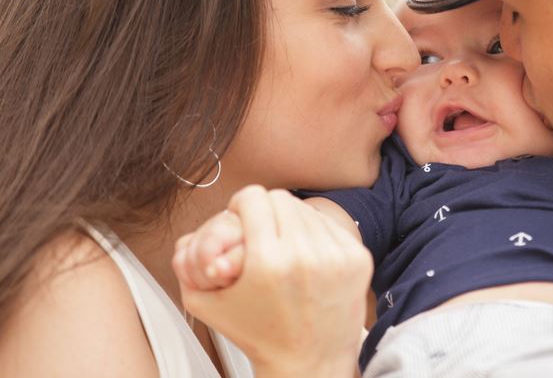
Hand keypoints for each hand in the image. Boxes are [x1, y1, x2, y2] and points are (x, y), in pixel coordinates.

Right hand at [175, 185, 371, 375]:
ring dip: (291, 222)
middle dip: (266, 211)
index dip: (242, 204)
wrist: (310, 362)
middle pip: (281, 199)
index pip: (253, 197)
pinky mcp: (357, 258)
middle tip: (262, 231)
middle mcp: (304, 255)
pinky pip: (330, 225)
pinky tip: (306, 256)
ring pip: (306, 209)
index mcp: (267, 263)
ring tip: (284, 246)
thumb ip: (188, 264)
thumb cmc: (260, 334)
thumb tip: (192, 234)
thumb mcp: (207, 304)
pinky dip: (315, 234)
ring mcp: (336, 256)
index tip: (242, 216)